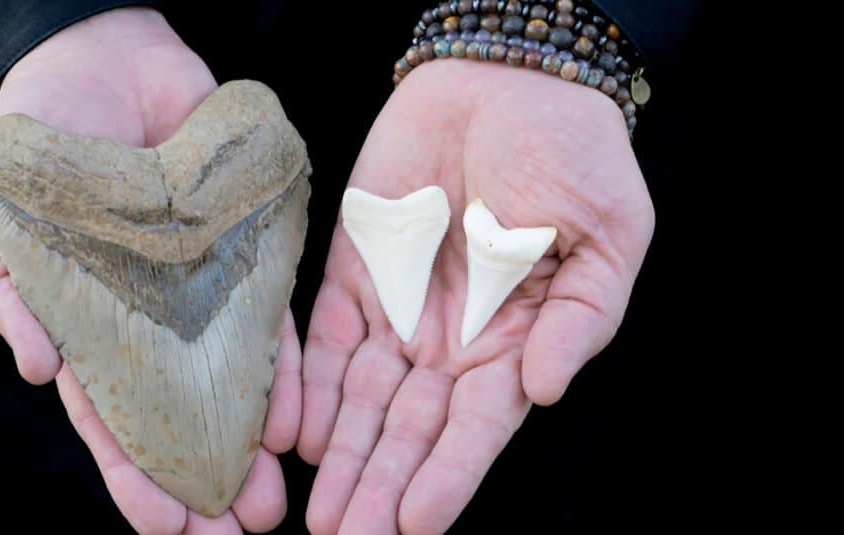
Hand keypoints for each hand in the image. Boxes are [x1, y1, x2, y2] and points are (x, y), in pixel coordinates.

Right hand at [0, 9, 299, 532]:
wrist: (102, 56)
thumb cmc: (35, 139)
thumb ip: (7, 288)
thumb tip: (38, 371)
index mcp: (85, 324)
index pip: (111, 418)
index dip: (135, 476)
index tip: (165, 529)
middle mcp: (149, 321)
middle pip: (180, 419)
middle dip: (204, 482)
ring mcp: (200, 293)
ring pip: (230, 386)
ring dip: (251, 446)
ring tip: (273, 503)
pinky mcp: (244, 255)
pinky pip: (269, 324)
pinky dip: (283, 373)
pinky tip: (295, 424)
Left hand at [298, 60, 653, 533]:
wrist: (507, 79)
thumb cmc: (574, 154)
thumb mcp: (606, 237)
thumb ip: (578, 319)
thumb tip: (543, 393)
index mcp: (515, 341)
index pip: (477, 428)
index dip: (448, 476)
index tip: (414, 525)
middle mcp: (452, 340)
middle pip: (411, 430)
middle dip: (382, 486)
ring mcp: (399, 307)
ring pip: (363, 400)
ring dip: (343, 457)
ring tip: (321, 515)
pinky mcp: (354, 269)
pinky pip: (327, 339)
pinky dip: (308, 387)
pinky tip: (295, 437)